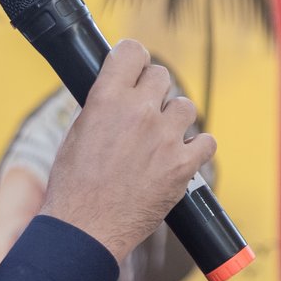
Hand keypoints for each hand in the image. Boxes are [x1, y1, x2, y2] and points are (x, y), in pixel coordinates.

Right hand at [40, 40, 215, 259]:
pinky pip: (206, 141)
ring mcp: (164, 138)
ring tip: (161, 139)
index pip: (132, 52)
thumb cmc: (74, 186)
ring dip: (176, 120)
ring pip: (186, 107)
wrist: (86, 228)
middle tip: (146, 112)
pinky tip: (182, 156)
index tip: (136, 68)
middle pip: (162, 76)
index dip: (135, 58)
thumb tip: (120, 93)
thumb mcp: (77, 133)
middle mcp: (139, 112)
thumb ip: (102, 106)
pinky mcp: (182, 165)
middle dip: (155, 91)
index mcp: (107, 99)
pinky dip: (197, 148)